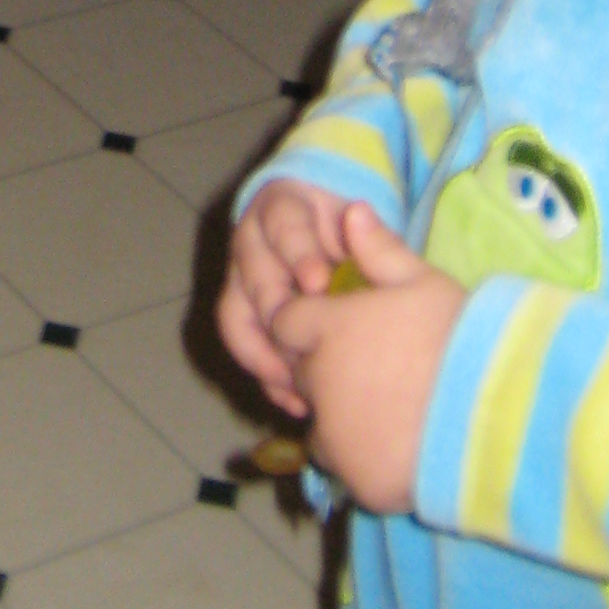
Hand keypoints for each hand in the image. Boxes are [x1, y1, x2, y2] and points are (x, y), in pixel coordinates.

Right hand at [218, 176, 352, 412]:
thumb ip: (372, 234)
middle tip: (308, 343)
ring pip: (235, 316)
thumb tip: (358, 215)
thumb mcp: (371, 231)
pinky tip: (298, 401)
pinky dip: (269, 380)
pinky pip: (244, 351)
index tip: (318, 282)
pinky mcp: (243, 319)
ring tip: (301, 384)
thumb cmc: (359, 239)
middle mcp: (252, 240)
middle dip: (279, 311)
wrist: (341, 254)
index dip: (297, 252)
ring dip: (266, 354)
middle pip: (253, 275)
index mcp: (282, 206)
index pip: (282, 223)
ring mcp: (241, 280)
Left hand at [271, 202, 465, 513]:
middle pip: (301, 373)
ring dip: (340, 415)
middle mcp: (319, 381)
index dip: (312, 322)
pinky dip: (362, 457)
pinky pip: (345, 465)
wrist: (500, 418)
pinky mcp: (354, 478)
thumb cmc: (462, 340)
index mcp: (328, 328)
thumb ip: (381, 251)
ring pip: (320, 422)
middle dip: (325, 368)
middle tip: (379, 368)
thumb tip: (351, 210)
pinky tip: (402, 444)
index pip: (287, 322)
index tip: (348, 328)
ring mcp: (334, 435)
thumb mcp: (426, 283)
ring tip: (395, 408)